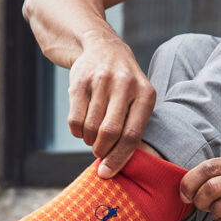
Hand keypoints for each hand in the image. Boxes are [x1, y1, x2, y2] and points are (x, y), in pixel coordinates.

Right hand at [67, 29, 155, 177]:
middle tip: (99, 153)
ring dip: (89, 141)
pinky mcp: (80, 81)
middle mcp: (125, 84)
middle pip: (110, 132)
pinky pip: (75, 119)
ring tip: (92, 138)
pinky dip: (77, 131)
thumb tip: (117, 166)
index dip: (119, 158)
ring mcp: (101, 81)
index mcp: (145, 93)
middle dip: (102, 150)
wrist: (102, 47)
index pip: (132, 135)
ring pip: (91, 127)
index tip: (107, 173)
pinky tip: (82, 128)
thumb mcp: (138, 98)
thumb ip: (133, 127)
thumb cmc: (124, 85)